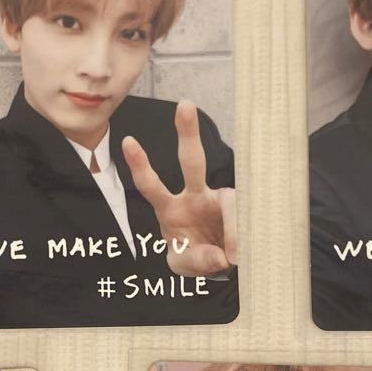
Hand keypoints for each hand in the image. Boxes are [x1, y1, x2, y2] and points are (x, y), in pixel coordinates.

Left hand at [121, 100, 236, 275]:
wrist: (215, 265)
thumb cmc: (194, 257)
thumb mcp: (184, 265)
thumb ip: (196, 261)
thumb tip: (220, 257)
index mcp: (169, 207)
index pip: (151, 184)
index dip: (139, 164)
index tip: (128, 142)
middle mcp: (194, 196)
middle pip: (192, 160)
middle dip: (188, 132)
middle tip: (185, 105)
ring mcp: (219, 202)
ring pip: (230, 199)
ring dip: (234, 226)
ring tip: (232, 255)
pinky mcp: (239, 212)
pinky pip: (243, 224)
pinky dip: (241, 242)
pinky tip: (239, 256)